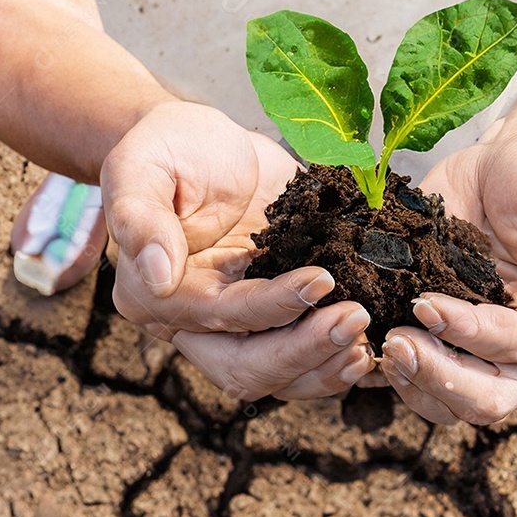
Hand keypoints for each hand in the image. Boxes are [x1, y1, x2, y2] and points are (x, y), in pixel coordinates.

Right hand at [101, 101, 375, 399]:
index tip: (321, 279)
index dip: (271, 307)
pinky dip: (338, 356)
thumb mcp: (141, 167)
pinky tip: (376, 345)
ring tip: (370, 338)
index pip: (220, 316)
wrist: (201, 141)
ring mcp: (241, 323)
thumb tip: (158, 276)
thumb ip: (140, 217)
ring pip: (281, 375)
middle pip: (248, 367)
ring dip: (327, 365)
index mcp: (155, 295)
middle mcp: (195, 323)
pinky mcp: (278, 312)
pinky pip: (306, 354)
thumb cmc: (166, 148)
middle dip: (305, 350)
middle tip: (357, 318)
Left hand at [379, 120, 516, 423]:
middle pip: (479, 399)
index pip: (516, 353)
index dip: (472, 336)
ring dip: (408, 379)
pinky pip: (408, 360)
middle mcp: (513, 346)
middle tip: (396, 343)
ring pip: (440, 397)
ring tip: (378, 341)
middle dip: (436, 379)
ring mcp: (467, 334)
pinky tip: (359, 331)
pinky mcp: (430, 313)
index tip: (430, 304)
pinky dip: (381, 359)